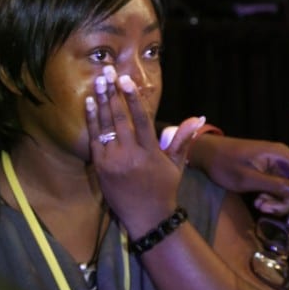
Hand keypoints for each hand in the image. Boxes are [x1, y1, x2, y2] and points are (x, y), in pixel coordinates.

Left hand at [85, 68, 197, 237]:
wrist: (146, 218)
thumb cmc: (164, 189)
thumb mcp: (176, 164)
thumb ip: (183, 139)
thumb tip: (199, 118)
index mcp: (151, 152)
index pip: (141, 120)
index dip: (133, 98)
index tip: (126, 80)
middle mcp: (131, 155)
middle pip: (119, 118)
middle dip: (113, 93)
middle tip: (107, 72)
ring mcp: (114, 161)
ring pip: (105, 126)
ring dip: (100, 101)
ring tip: (98, 81)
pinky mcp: (101, 167)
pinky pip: (94, 139)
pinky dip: (92, 120)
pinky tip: (89, 103)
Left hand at [188, 135, 288, 215]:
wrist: (205, 154)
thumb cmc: (223, 163)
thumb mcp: (248, 178)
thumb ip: (276, 186)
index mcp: (281, 155)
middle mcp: (283, 159)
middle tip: (269, 209)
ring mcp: (276, 166)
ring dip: (278, 202)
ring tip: (259, 204)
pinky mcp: (269, 173)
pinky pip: (279, 189)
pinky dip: (272, 198)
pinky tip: (257, 201)